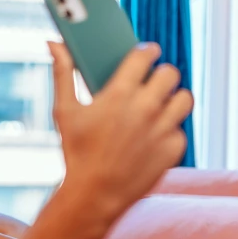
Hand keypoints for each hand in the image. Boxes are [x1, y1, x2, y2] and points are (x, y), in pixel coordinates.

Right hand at [48, 41, 191, 221]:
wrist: (94, 195)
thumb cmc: (76, 152)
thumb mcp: (65, 111)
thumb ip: (63, 73)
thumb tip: (54, 43)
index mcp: (120, 93)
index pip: (145, 55)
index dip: (147, 51)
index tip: (147, 52)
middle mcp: (146, 107)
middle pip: (169, 73)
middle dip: (161, 74)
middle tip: (153, 82)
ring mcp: (163, 129)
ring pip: (183, 98)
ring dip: (173, 98)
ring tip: (162, 104)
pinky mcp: (173, 149)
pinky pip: (179, 130)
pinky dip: (169, 131)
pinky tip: (155, 136)